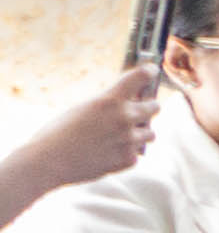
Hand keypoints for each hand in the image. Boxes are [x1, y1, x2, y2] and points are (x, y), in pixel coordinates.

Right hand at [0, 67, 158, 226]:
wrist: (48, 161)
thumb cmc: (58, 132)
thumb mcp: (83, 107)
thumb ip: (108, 103)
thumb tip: (130, 100)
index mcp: (110, 99)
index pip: (141, 76)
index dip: (148, 71)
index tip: (151, 71)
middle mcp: (124, 117)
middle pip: (155, 107)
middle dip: (147, 108)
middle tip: (138, 110)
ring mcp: (129, 140)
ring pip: (150, 133)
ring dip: (140, 132)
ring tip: (121, 136)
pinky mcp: (128, 159)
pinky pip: (136, 153)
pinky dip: (127, 153)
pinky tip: (109, 153)